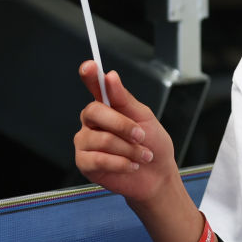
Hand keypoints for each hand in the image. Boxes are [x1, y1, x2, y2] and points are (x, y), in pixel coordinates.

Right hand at [73, 61, 178, 205]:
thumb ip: (124, 99)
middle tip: (141, 136)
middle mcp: (91, 122)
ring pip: (102, 139)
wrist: (157, 175)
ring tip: (142, 155)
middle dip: (122, 125)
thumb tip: (110, 77)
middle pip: (94, 112)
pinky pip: (99, 160)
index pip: (94, 86)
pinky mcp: (84, 163)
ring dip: (129, 149)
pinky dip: (121, 163)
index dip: (90, 76)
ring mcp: (85, 142)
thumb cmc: (151, 143)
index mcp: (106, 105)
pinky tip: (131, 165)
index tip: (90, 66)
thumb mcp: (144, 117)